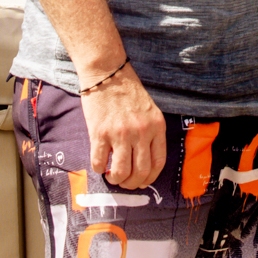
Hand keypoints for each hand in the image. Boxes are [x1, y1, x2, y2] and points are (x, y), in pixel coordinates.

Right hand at [78, 64, 166, 188]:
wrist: (108, 73)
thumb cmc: (128, 92)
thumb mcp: (149, 111)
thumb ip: (150, 133)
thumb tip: (142, 162)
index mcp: (156, 127)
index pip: (158, 163)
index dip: (149, 178)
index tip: (141, 181)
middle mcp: (141, 132)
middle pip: (140, 172)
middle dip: (132, 184)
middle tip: (124, 182)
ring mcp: (121, 134)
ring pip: (121, 172)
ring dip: (116, 180)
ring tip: (112, 176)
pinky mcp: (100, 133)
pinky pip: (99, 163)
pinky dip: (99, 169)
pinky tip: (100, 164)